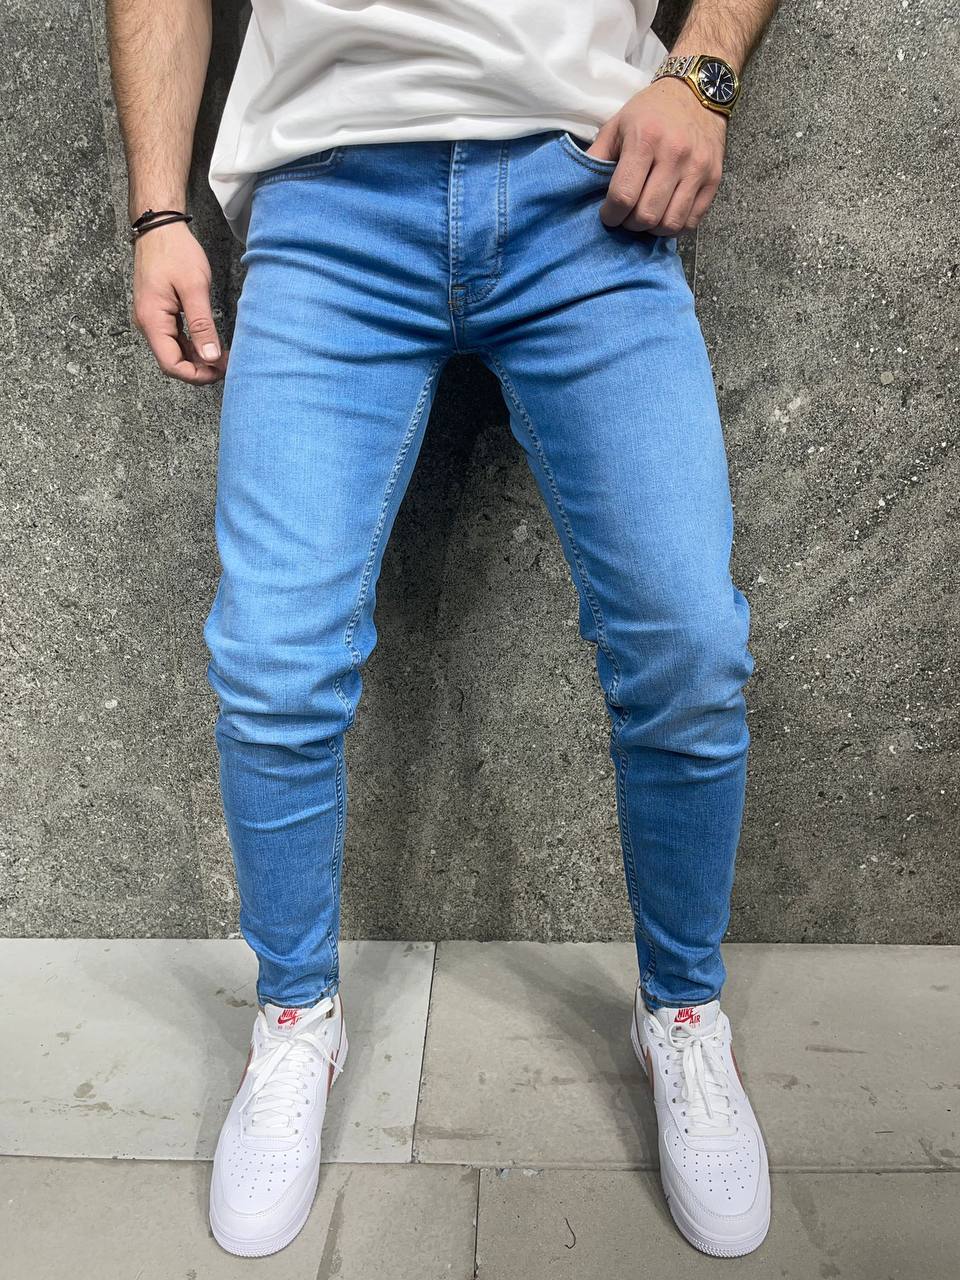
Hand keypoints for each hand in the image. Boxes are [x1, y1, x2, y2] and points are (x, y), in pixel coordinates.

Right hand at [132, 221, 227, 383]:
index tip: (219, 371)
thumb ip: (202, 325)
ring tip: (221, 355)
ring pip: (174, 351)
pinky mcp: (159, 312)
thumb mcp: (194, 288)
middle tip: (225, 365)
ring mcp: (152, 318)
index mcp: (152, 320)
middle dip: (199, 369)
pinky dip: (192, 345)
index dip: (196, 375)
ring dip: (197, 358)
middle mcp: (148, 323)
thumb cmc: (175, 252)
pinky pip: (174, 338)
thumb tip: (210, 357)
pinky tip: (209, 343)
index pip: (171, 364)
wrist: (160, 228)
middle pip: (172, 361)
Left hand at [587, 78, 727, 234]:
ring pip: (671, 223)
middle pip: (647, 215)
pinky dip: (675, 226)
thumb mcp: (616, 125)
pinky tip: (665, 214)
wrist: (695, 91)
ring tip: (646, 216)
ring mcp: (698, 168)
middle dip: (631, 224)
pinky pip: (692, 221)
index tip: (608, 213)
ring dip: (653, 229)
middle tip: (626, 216)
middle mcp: (675, 154)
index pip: (623, 196)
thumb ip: (596, 157)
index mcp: (645, 139)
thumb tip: (577, 189)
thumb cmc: (650, 112)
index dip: (611, 215)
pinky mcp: (714, 178)